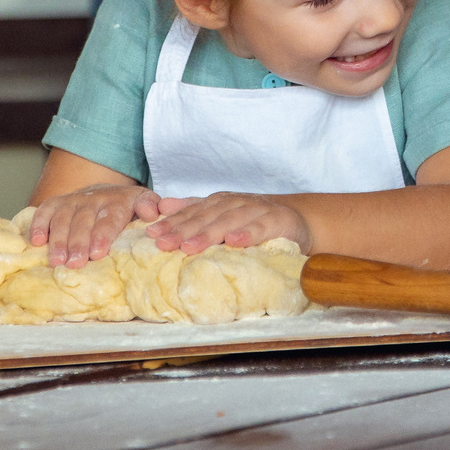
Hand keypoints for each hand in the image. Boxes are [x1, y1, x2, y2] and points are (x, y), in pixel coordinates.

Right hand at [29, 184, 160, 265]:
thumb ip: (151, 207)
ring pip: (63, 219)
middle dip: (79, 243)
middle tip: (76, 264)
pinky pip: (44, 211)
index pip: (109, 218)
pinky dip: (38, 225)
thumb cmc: (126, 208)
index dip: (102, 235)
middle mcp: (94, 199)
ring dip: (59, 240)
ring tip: (57, 261)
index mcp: (118, 201)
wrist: (104, 192)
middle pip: (84, 221)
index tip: (97, 253)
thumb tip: (154, 213)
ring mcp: (73, 200)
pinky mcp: (56, 203)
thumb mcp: (144, 204)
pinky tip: (36, 241)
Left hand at [149, 192, 311, 253]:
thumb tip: (161, 207)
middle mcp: (235, 203)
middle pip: (206, 217)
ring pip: (229, 221)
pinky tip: (234, 242)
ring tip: (190, 246)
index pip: (192, 212)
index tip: (152, 234)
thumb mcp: (222, 215)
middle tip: (164, 244)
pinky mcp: (278, 220)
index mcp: (219, 203)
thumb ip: (193, 209)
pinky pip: (261, 228)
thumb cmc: (254, 221)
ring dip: (209, 233)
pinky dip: (247, 234)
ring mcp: (256, 210)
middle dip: (183, 230)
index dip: (172, 223)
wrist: (297, 220)